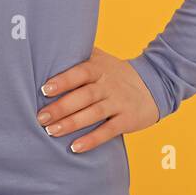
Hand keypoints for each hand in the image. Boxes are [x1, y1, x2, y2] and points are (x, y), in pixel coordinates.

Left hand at [34, 45, 160, 153]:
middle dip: (61, 107)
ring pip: (94, 114)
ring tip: (51, 131)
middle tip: (41, 117)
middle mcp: (108, 85)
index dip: (63, 80)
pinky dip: (92, 140)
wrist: (154, 84)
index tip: (44, 89)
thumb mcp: (101, 59)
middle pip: (84, 95)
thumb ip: (79, 55)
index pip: (80, 72)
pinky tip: (75, 147)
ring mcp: (119, 102)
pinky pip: (108, 131)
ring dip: (72, 124)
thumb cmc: (116, 73)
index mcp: (99, 68)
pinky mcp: (127, 120)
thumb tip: (49, 46)